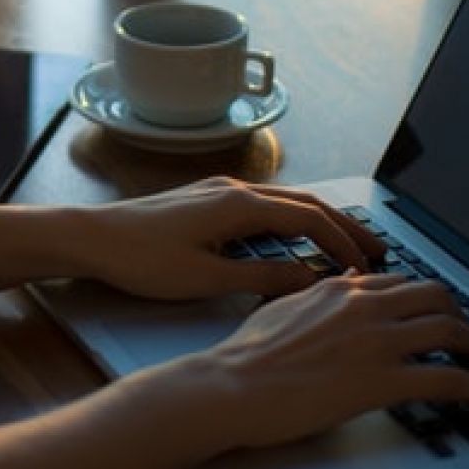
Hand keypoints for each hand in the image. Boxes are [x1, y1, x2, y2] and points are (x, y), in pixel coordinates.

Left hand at [78, 177, 389, 300]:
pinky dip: (290, 220)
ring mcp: (218, 191)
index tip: (366, 268)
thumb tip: (309, 279)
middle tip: (377, 248)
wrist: (90, 237)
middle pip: (305, 203)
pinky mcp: (204, 200)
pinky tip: (293, 239)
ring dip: (319, 221)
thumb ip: (261, 278)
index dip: (343, 243)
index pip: (309, 219)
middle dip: (344, 226)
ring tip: (344, 244)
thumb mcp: (206, 278)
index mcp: (239, 205)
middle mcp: (234, 189)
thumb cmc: (140, 259)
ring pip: (285, 202)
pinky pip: (263, 205)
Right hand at [195, 272, 468, 449]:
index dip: (423, 298)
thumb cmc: (245, 356)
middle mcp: (366, 306)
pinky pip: (451, 379)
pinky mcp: (385, 381)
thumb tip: (335, 287)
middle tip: (467, 333)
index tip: (434, 310)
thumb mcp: (279, 308)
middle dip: (459, 313)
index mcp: (340, 290)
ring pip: (451, 330)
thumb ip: (314, 296)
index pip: (399, 283)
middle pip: (435, 297)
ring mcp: (378, 342)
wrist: (232, 387)